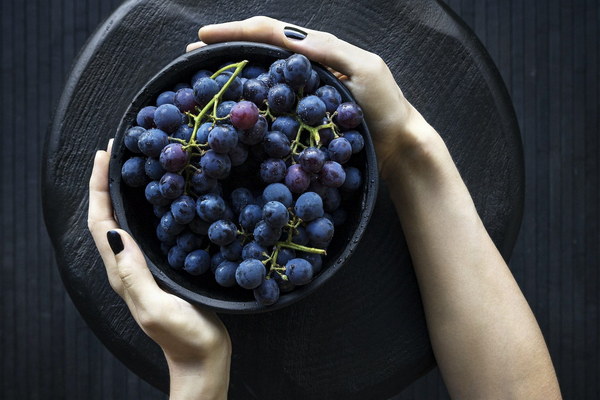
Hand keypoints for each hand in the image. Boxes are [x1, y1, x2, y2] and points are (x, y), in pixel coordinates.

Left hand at [87, 140, 230, 399]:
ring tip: (134, 165)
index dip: (99, 188)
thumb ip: (133, 274)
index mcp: (122, 272)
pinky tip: (161, 197)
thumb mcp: (156, 307)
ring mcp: (144, 267)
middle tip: (117, 150)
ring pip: (125, 222)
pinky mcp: (161, 267)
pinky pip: (145, 231)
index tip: (105, 156)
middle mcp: (127, 266)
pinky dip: (145, 208)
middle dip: (106, 182)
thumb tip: (114, 231)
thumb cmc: (183, 335)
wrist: (202, 356)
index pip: (100, 222)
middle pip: (107, 216)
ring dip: (122, 192)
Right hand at [186, 16, 435, 177]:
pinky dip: (250, 103)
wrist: (398, 145)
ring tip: (203, 79)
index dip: (236, 32)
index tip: (204, 37)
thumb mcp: (365, 70)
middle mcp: (306, 67)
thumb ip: (330, 52)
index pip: (270, 32)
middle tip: (192, 56)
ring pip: (262, 76)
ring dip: (232, 73)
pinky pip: (272, 105)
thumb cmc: (386, 107)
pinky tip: (235, 110)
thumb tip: (290, 40)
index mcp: (318, 49)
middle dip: (225, 48)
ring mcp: (303, 92)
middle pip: (259, 50)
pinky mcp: (304, 116)